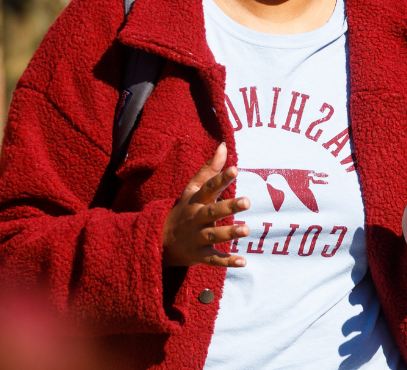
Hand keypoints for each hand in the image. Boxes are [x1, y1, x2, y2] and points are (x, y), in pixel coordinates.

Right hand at [162, 143, 252, 267]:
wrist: (160, 240)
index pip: (209, 187)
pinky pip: (213, 259)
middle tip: (246, 201)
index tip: (235, 169)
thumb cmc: (184, 210)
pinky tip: (243, 262)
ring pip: (214, 235)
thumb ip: (210, 169)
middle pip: (212, 211)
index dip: (221, 178)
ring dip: (229, 233)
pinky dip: (226, 261)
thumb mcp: (192, 189)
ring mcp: (197, 237)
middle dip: (229, 206)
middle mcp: (196, 217)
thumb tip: (223, 146)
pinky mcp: (199, 255)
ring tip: (246, 229)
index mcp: (196, 200)